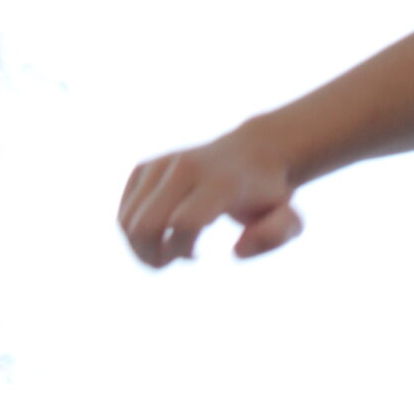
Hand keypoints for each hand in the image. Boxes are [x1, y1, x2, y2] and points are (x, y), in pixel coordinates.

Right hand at [118, 127, 303, 267]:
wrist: (252, 153)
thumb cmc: (269, 196)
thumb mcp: (289, 219)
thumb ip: (275, 235)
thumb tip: (236, 251)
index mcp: (220, 182)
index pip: (183, 223)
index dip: (182, 250)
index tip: (197, 255)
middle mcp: (184, 168)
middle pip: (143, 225)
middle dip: (152, 255)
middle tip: (175, 259)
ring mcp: (160, 165)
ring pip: (126, 221)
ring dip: (143, 247)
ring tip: (173, 245)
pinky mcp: (143, 168)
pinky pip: (123, 212)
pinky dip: (135, 232)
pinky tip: (162, 231)